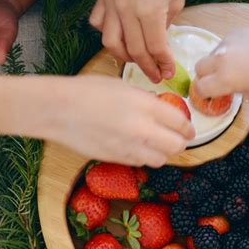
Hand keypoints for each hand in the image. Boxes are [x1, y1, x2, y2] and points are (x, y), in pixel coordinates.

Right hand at [51, 76, 194, 166]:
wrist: (58, 110)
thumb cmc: (87, 91)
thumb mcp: (122, 86)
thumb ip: (146, 100)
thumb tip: (162, 110)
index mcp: (145, 105)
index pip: (180, 122)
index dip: (188, 127)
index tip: (189, 129)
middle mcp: (141, 128)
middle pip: (177, 146)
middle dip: (180, 142)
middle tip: (178, 138)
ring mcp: (129, 147)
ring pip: (161, 159)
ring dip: (163, 152)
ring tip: (156, 143)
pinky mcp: (118, 159)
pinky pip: (141, 162)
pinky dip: (144, 157)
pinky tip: (137, 146)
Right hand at [90, 0, 187, 83]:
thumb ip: (166, 25)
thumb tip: (159, 45)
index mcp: (150, 11)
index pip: (156, 49)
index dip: (163, 64)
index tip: (168, 72)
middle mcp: (127, 9)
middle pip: (135, 51)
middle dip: (147, 67)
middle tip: (156, 76)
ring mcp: (112, 2)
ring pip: (111, 43)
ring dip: (124, 57)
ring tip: (137, 61)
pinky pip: (98, 23)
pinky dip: (108, 34)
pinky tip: (120, 37)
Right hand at [194, 25, 248, 97]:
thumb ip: (236, 90)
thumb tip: (230, 87)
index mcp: (225, 79)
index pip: (200, 88)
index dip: (202, 93)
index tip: (208, 94)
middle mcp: (220, 61)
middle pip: (198, 68)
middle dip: (204, 75)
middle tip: (216, 79)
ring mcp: (224, 45)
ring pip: (210, 55)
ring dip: (216, 63)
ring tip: (235, 65)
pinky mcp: (232, 33)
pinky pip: (222, 45)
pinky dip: (227, 51)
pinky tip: (244, 53)